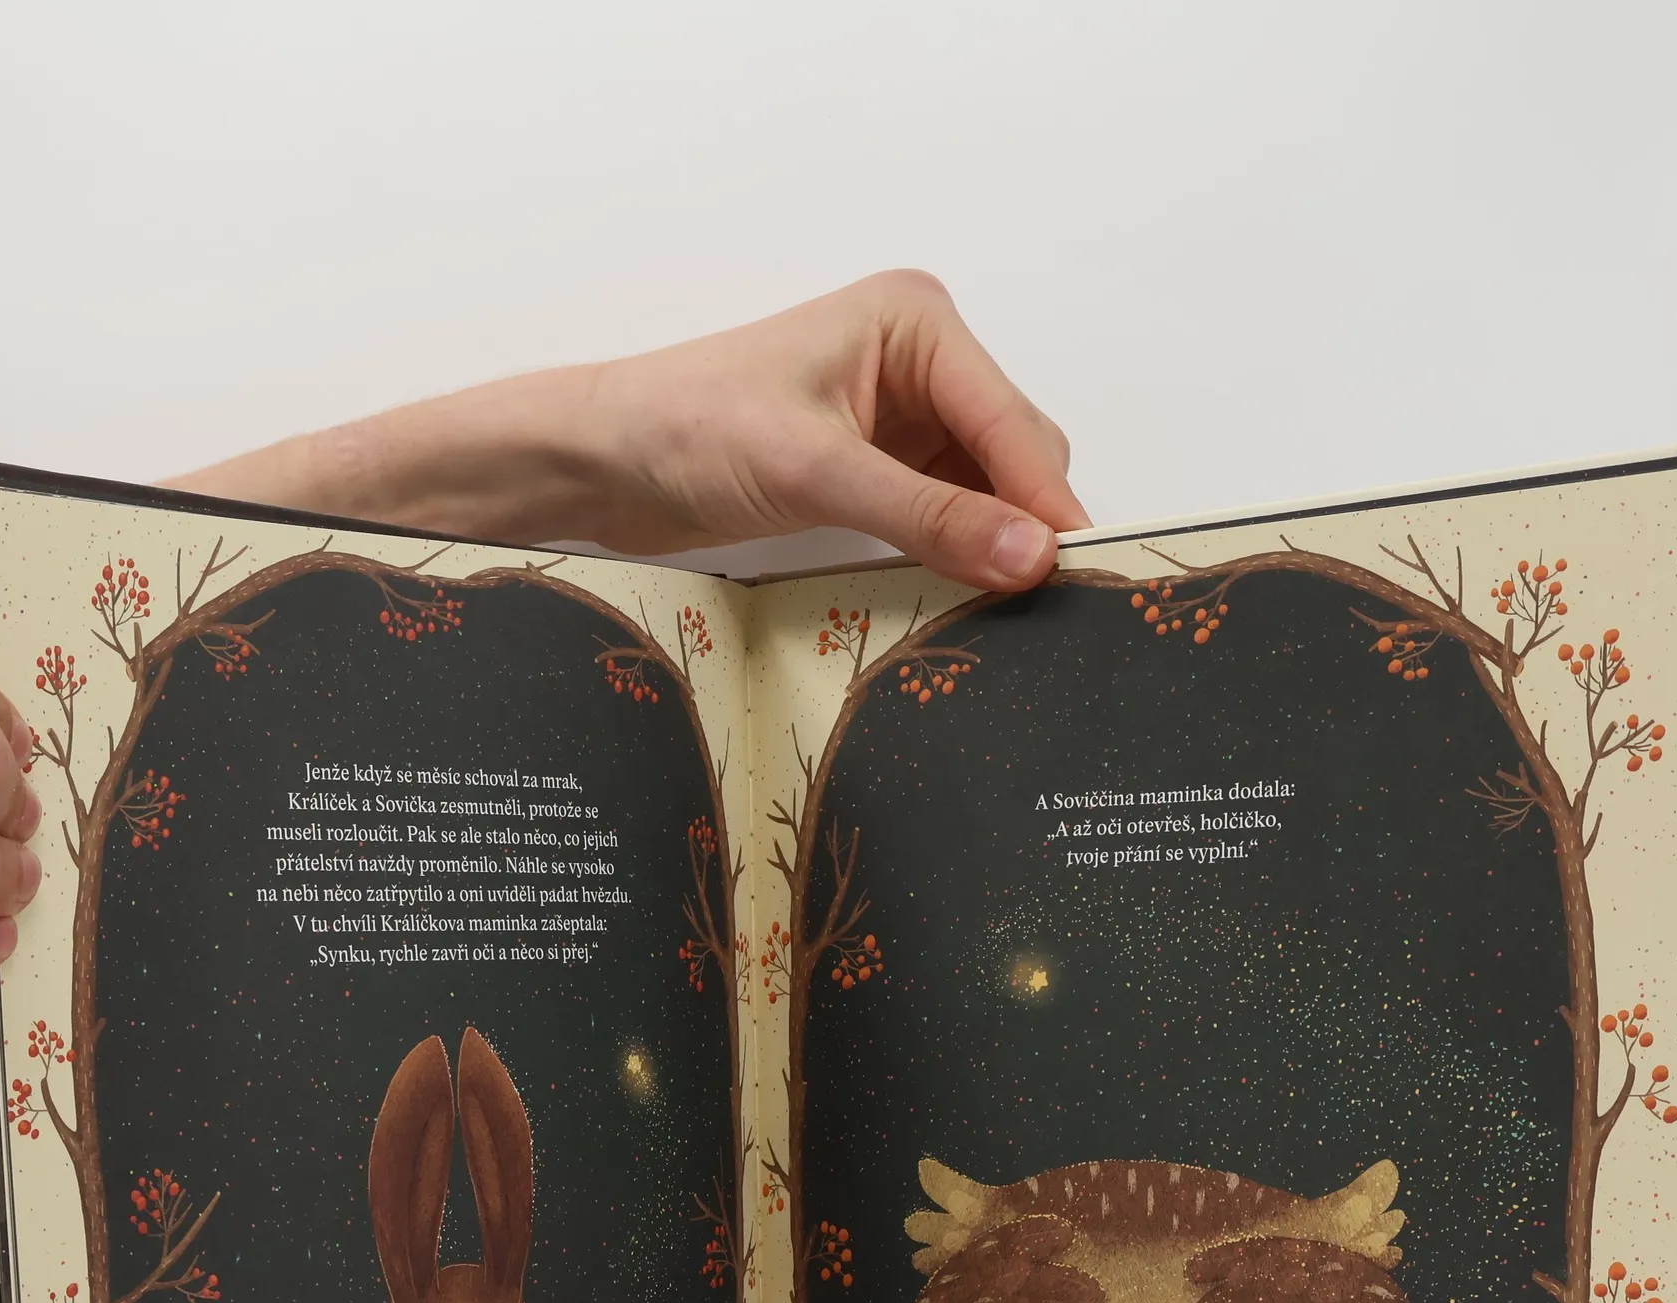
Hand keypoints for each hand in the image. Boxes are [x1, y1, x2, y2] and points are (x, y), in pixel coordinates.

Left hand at [568, 270, 1090, 586]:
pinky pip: (947, 513)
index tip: (1073, 572)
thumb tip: (1031, 557)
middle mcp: (921, 360)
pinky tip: (959, 589)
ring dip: (993, 540)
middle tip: (1037, 602)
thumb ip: (930, 517)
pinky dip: (958, 550)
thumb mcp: (817, 473)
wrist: (602, 461)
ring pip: (988, 488)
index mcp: (916, 322)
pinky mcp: (878, 465)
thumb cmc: (689, 431)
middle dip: (1025, 520)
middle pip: (1014, 453)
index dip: (1045, 500)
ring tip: (1001, 606)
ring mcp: (902, 415)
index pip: (1011, 421)